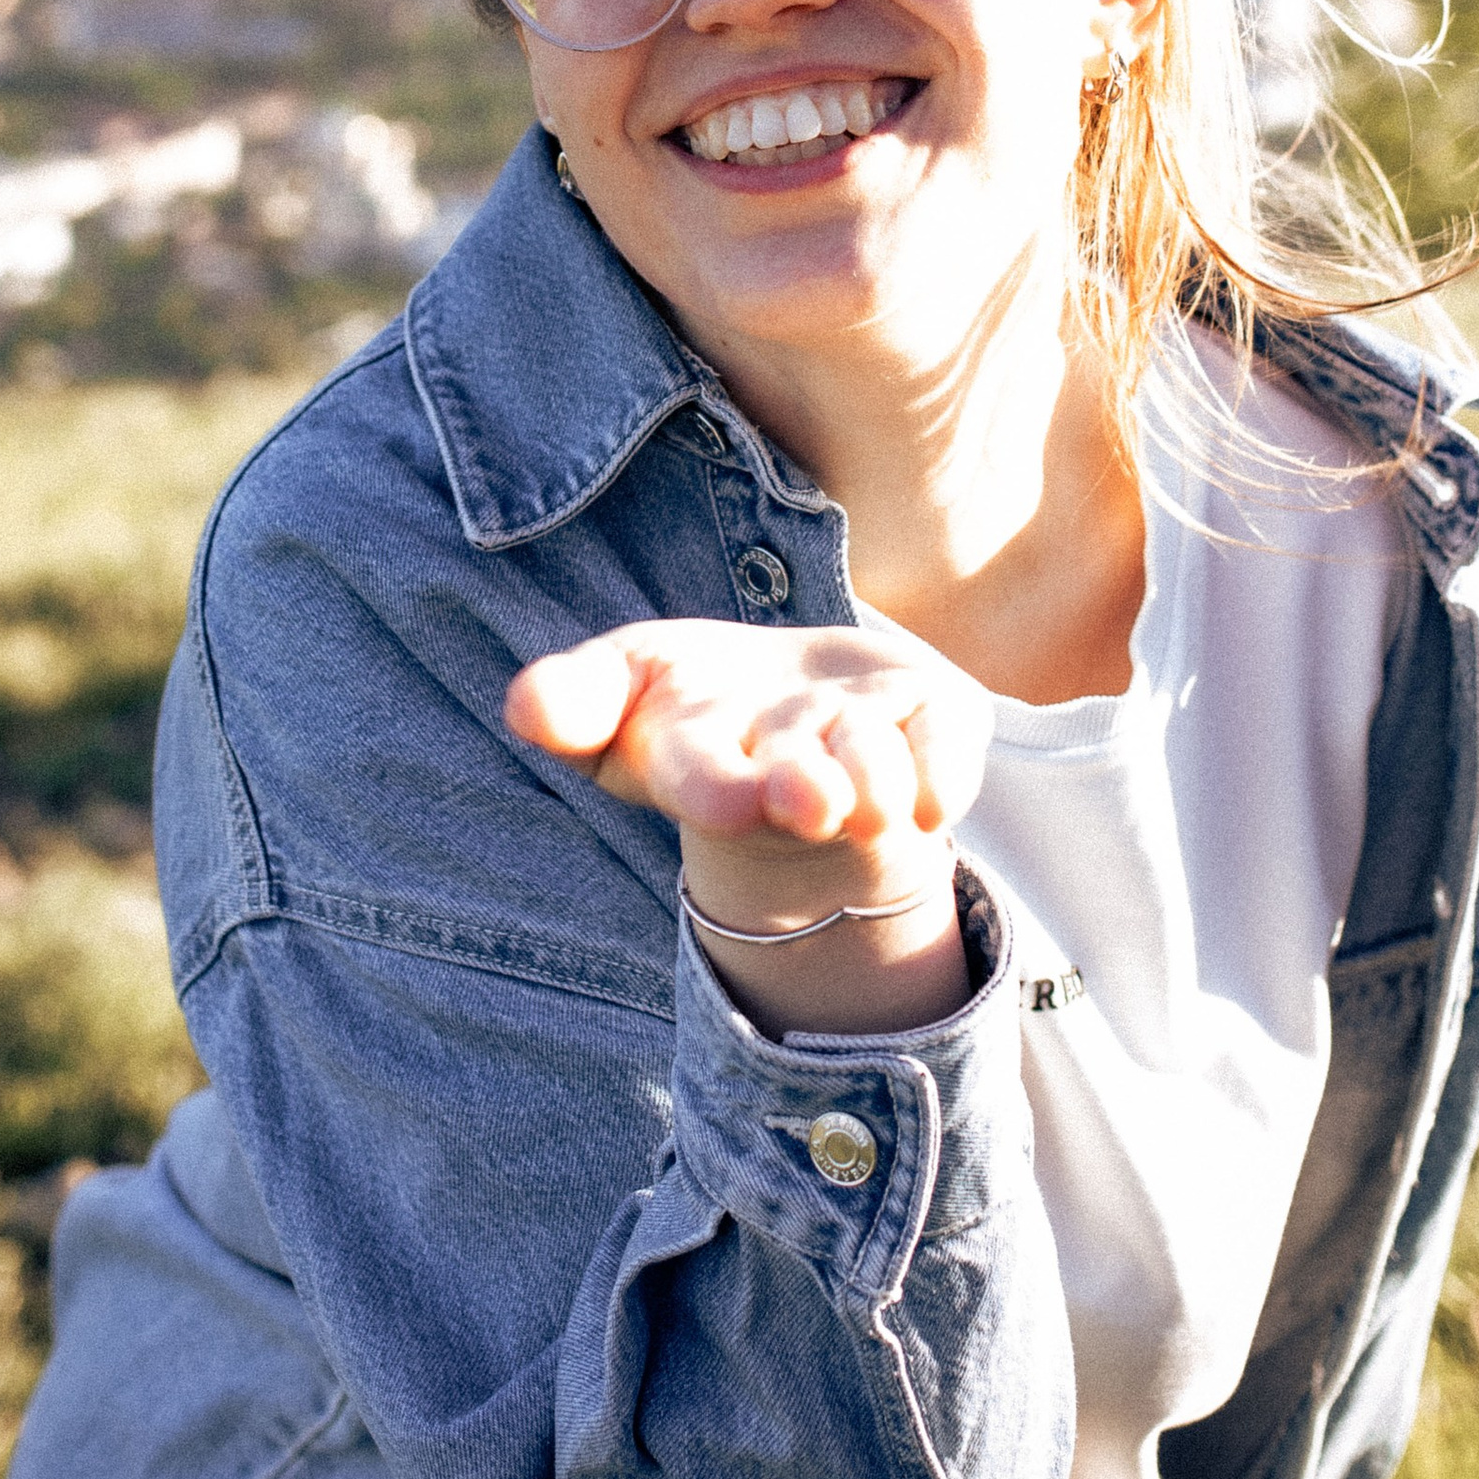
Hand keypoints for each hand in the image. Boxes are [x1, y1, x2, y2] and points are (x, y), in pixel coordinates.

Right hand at [505, 619, 989, 1034]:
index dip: (719, 788)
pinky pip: (952, 755)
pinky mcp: (938, 739)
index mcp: (708, 766)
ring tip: (852, 733)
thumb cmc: (702, 700)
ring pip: (880, 775)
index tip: (735, 796)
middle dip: (808, 793)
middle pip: (801, 793)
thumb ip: (574, 698)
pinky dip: (943, 758)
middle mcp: (792, 778)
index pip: (705, 782)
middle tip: (814, 797)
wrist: (809, 708)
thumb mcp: (624, 680)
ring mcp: (871, 763)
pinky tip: (927, 768)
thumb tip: (525, 707)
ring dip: (872, 761)